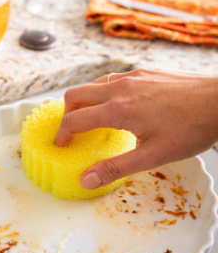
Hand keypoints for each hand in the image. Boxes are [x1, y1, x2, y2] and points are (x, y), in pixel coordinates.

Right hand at [54, 70, 217, 189]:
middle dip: (66, 114)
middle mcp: (120, 88)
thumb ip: (115, 168)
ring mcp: (132, 76)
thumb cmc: (192, 129)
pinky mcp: (143, 72)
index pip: (75, 120)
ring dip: (83, 102)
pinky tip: (115, 107)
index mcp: (119, 110)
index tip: (60, 145)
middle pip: (74, 95)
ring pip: (91, 84)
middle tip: (71, 132)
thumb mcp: (153, 156)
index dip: (62, 134)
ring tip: (90, 121)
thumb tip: (86, 180)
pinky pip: (110, 80)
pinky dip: (100, 93)